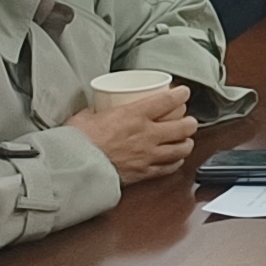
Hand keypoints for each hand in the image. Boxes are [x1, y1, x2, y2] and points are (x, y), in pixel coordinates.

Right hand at [66, 85, 198, 182]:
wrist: (75, 168)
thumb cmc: (78, 142)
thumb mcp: (87, 116)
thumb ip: (98, 111)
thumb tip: (97, 108)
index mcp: (134, 115)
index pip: (168, 101)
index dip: (181, 95)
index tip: (184, 92)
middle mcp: (147, 135)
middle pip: (183, 126)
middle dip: (190, 121)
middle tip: (188, 119)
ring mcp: (148, 155)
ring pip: (181, 148)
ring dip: (187, 142)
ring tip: (186, 140)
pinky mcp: (144, 173)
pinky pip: (169, 168)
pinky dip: (176, 162)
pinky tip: (175, 159)